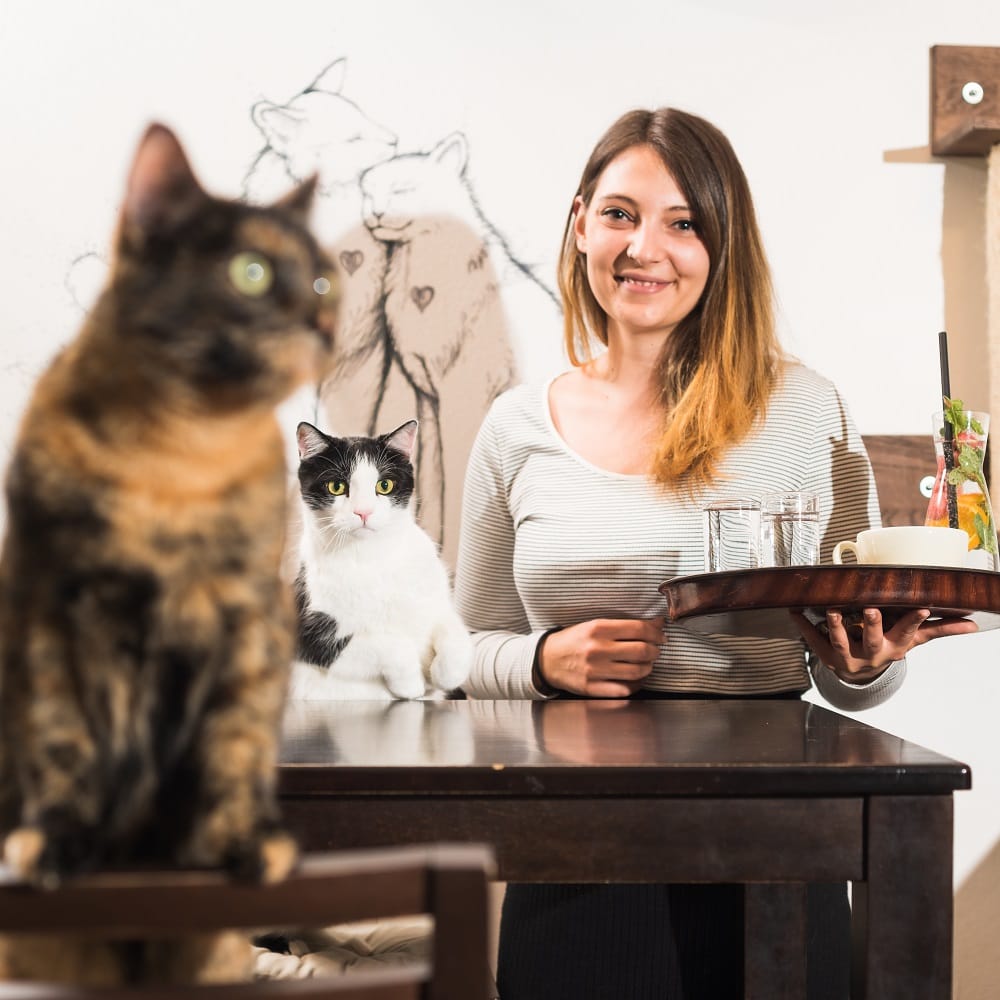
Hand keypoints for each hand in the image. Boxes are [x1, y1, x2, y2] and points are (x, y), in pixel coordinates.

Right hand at [537, 617, 664, 697]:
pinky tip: (636, 678)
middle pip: (641, 650)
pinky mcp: (592, 688)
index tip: (661, 636)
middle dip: (656, 650)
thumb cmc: (574, 640)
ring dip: (648, 667)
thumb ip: (625, 626)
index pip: (638, 629)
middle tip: (656, 650)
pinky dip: (636, 684)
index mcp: (598, 628)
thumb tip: (657, 622)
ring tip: (647, 664)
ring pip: (637, 671)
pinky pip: (624, 689)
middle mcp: (597, 649)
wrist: (546, 660)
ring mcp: (595, 670)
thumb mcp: (595, 625)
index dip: (656, 632)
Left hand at [791, 607, 977, 683]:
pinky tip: (795, 610)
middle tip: (871, 608)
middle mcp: (872, 653)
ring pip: (841, 642)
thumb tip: (974, 624)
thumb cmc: (888, 646)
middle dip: (872, 625)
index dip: (914, 622)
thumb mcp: (912, 641)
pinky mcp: (826, 656)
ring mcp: (848, 657)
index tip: (923, 607)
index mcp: (894, 647)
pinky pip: (813, 640)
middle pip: (872, 639)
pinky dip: (804, 626)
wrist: (858, 673)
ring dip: (836, 625)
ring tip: (832, 608)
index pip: (907, 634)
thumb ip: (939, 630)